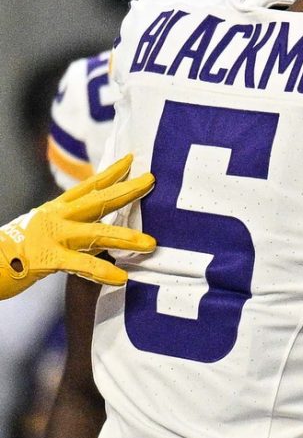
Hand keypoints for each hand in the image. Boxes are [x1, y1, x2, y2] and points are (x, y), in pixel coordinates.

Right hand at [1, 156, 155, 298]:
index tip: (131, 160)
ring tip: (150, 243)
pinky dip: (101, 271)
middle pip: (97, 201)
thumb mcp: (44, 230)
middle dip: (126, 191)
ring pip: (96, 233)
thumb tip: (101, 234)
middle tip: (152, 181)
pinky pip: (80, 265)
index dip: (110, 173)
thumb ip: (72, 227)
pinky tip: (120, 277)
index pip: (88, 186)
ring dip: (125, 238)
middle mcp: (56, 218)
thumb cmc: (16, 249)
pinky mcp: (47, 259)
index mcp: (56, 209)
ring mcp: (52, 237)